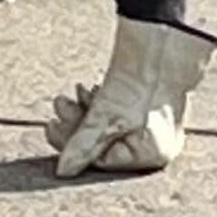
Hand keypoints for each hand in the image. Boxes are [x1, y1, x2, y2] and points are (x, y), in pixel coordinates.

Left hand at [45, 17, 216, 176]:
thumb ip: (83, 145)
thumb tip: (62, 171)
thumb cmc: (143, 83)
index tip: (51, 126)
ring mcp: (153, 125)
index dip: (72, 144)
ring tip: (74, 92)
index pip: (101, 159)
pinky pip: (117, 110)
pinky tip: (90, 87)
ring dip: (86, 108)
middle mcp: (155, 145)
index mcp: (150, 156)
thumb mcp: (107, 117)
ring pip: (108, 124)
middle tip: (59, 104)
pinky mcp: (148, 106)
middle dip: (77, 123)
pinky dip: (101, 101)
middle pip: (104, 142)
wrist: (166, 44)